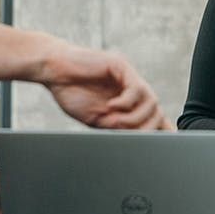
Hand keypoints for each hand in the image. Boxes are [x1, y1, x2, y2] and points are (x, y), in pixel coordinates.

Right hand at [42, 45, 168, 129]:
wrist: (54, 71)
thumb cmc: (72, 93)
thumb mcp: (98, 119)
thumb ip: (118, 128)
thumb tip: (136, 141)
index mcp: (129, 103)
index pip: (154, 118)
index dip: (160, 132)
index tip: (159, 146)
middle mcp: (133, 90)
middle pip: (156, 112)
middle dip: (145, 129)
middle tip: (126, 134)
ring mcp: (129, 78)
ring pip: (151, 101)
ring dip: (134, 117)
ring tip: (114, 121)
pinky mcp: (122, 67)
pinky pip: (136, 88)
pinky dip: (126, 102)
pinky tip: (111, 106)